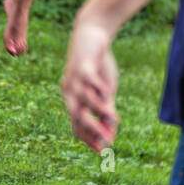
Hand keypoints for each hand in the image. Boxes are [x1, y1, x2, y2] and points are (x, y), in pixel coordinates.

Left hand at [61, 19, 119, 151]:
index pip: (76, 125)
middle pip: (76, 116)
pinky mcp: (82, 66)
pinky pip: (88, 81)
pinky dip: (99, 89)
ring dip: (99, 112)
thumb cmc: (98, 64)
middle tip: (105, 144)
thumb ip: (105, 108)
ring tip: (114, 120)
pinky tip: (109, 95)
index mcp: (73, 100)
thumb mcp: (104, 89)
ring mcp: (74, 79)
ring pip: (84, 101)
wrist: (91, 34)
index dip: (88, 138)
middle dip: (91, 131)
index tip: (101, 151)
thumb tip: (111, 131)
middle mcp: (69, 92)